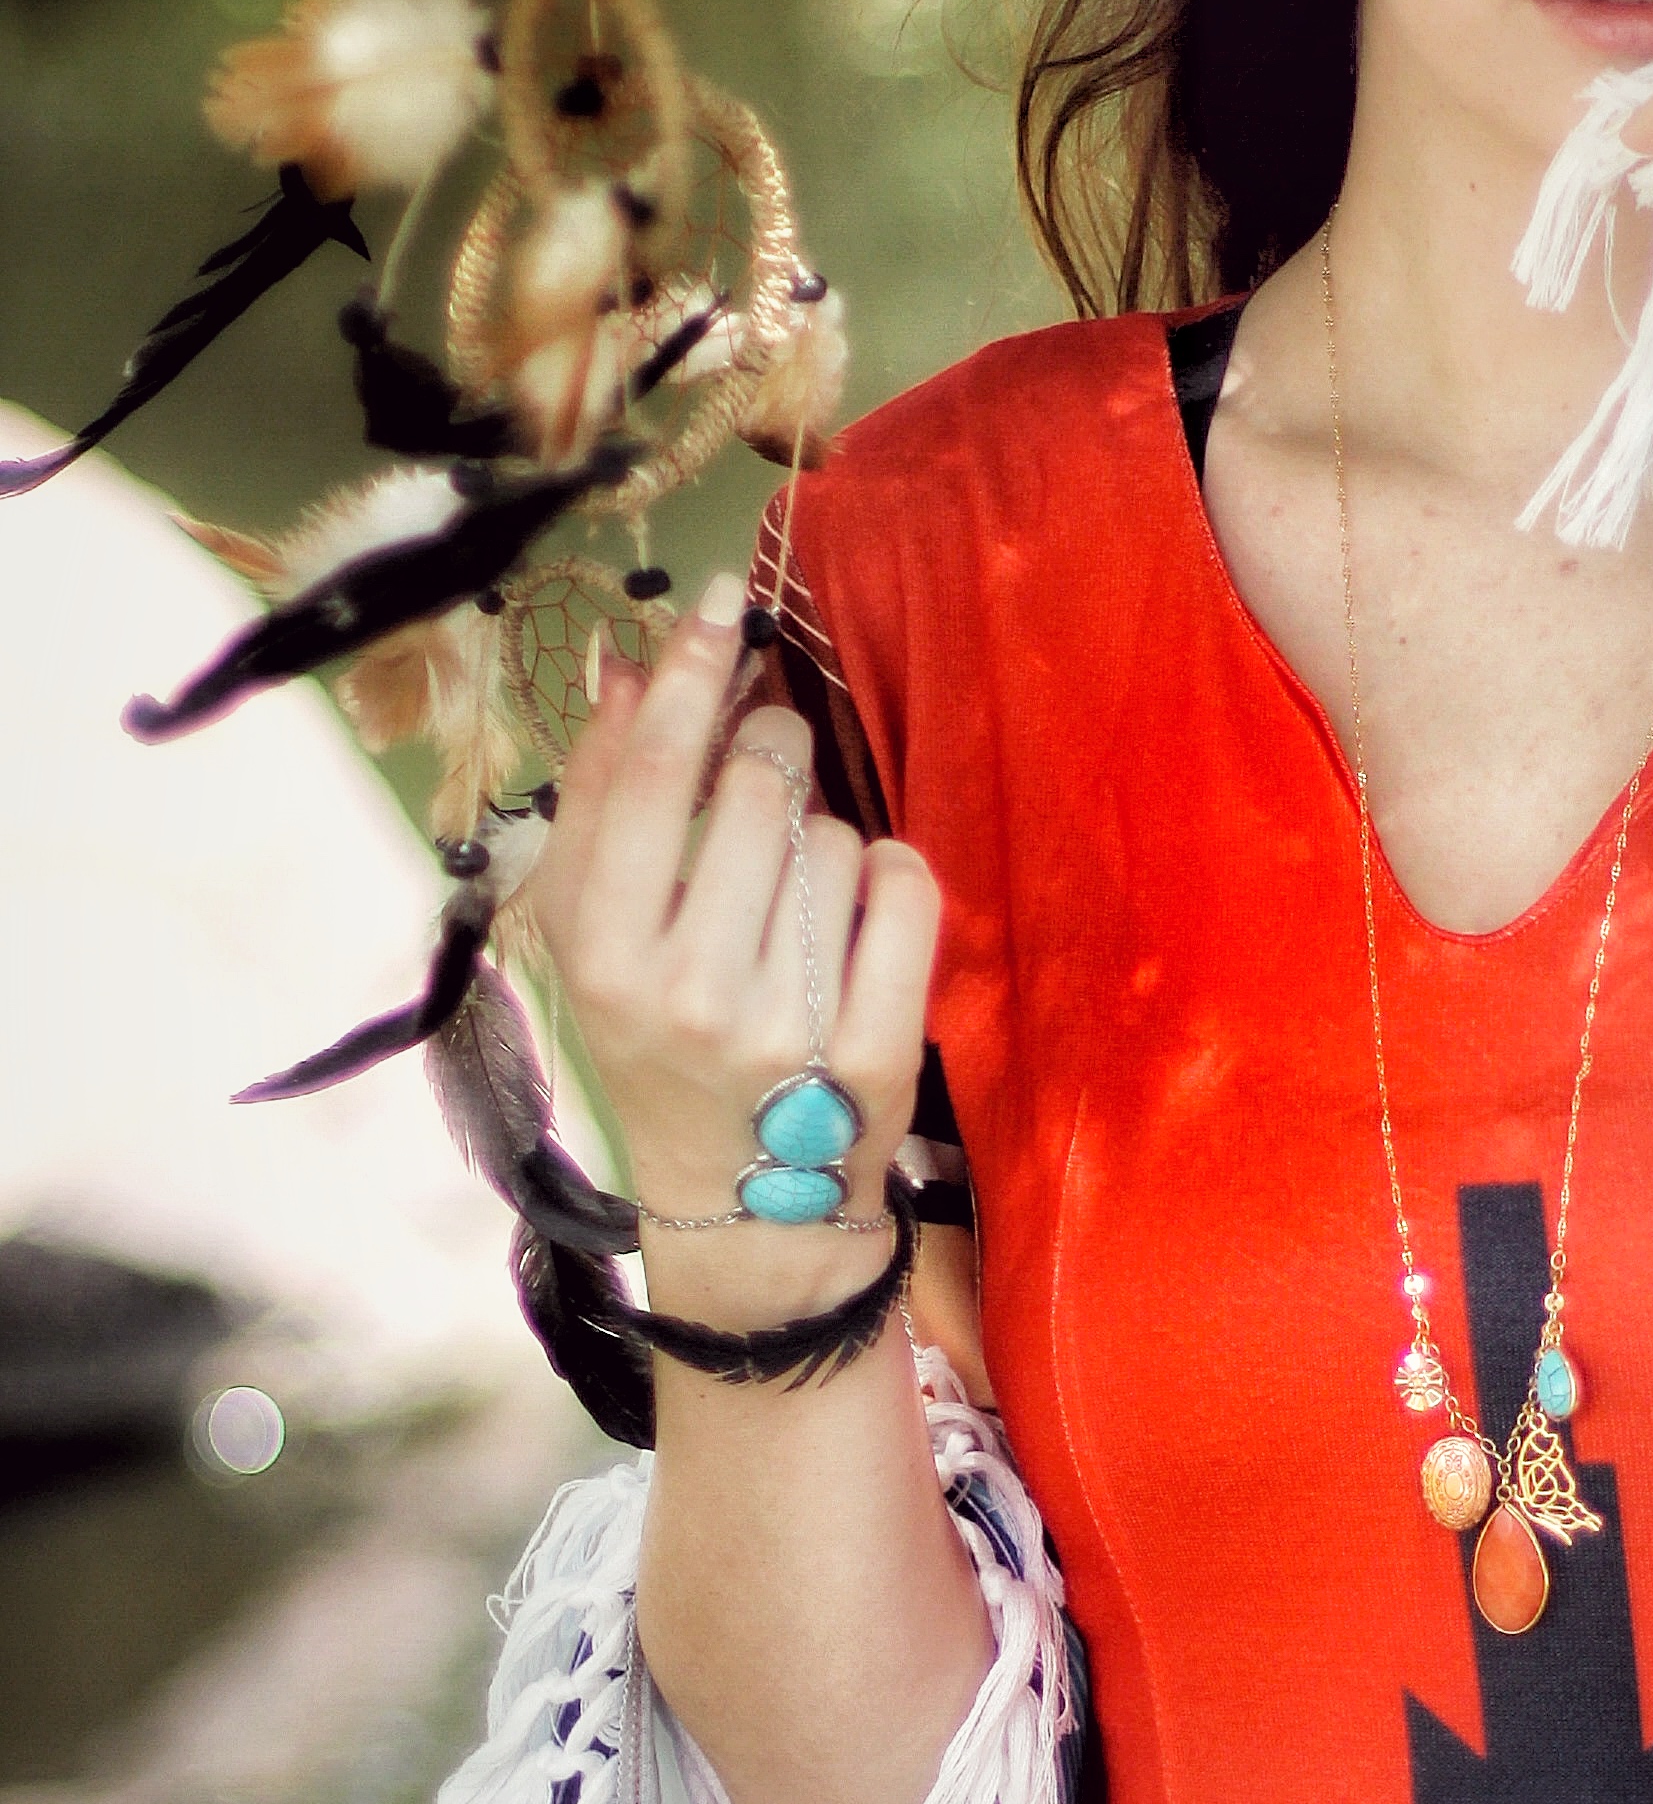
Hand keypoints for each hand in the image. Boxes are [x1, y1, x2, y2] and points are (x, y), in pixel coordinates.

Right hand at [531, 570, 941, 1276]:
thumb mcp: (594, 935)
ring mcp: (785, 1025)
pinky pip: (907, 888)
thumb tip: (627, 670)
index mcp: (602, 953)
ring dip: (825, 843)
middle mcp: (686, 990)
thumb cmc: (657, 1043)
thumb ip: (602, 801)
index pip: (654, 774)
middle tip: (762, 794)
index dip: (691, 672)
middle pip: (757, 784)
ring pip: (835, 833)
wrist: (737, 1200)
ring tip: (793, 911)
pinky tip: (861, 917)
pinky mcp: (875, 1050)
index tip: (723, 603)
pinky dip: (895, 879)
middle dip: (769, 762)